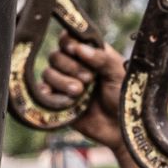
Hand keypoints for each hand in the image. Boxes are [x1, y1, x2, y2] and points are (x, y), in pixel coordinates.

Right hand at [37, 33, 126, 154]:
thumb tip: (80, 48)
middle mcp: (73, 66)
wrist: (120, 127)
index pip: (68, 39)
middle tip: (89, 79)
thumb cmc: (124, 97)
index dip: (69, 43)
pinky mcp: (57, 101)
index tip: (76, 51)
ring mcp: (64, 83)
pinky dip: (50, 94)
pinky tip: (64, 99)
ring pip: (48, 73)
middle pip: (56, 56)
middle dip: (70, 67)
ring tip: (80, 92)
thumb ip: (102, 58)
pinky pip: (42, 92)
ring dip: (62, 81)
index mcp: (89, 54)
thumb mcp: (118, 73)